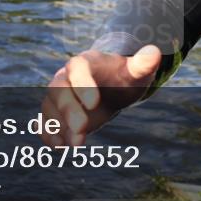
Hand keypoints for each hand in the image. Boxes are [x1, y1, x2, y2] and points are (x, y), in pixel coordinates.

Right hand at [41, 45, 161, 146]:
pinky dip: (48, 135)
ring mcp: (57, 96)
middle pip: (58, 90)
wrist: (109, 88)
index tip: (95, 103)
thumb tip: (155, 52)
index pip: (78, 69)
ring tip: (75, 145)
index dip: (83, 85)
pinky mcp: (55, 114)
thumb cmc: (123, 78)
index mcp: (84, 63)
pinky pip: (44, 123)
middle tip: (82, 130)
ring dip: (58, 127)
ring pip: (49, 108)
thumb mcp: (136, 72)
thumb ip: (143, 64)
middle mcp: (65, 77)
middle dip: (68, 110)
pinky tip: (60, 148)